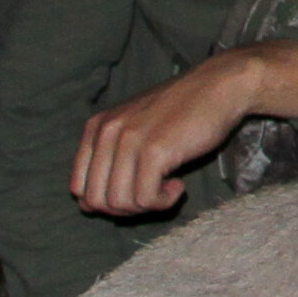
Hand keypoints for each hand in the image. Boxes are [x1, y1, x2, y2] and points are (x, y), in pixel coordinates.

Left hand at [70, 43, 297, 215]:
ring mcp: (128, 140)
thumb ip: (111, 159)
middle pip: (96, 201)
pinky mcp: (153, 151)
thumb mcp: (135, 128)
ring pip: (119, 203)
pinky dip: (163, 202)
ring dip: (145, 207)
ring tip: (167, 188)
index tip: (134, 194)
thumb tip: (90, 206)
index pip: (78, 188)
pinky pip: (145, 199)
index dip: (105, 203)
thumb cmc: (182, 112)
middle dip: (124, 209)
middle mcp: (107, 132)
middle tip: (152, 196)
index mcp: (96, 128)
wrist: (219, 87)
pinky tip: (179, 186)